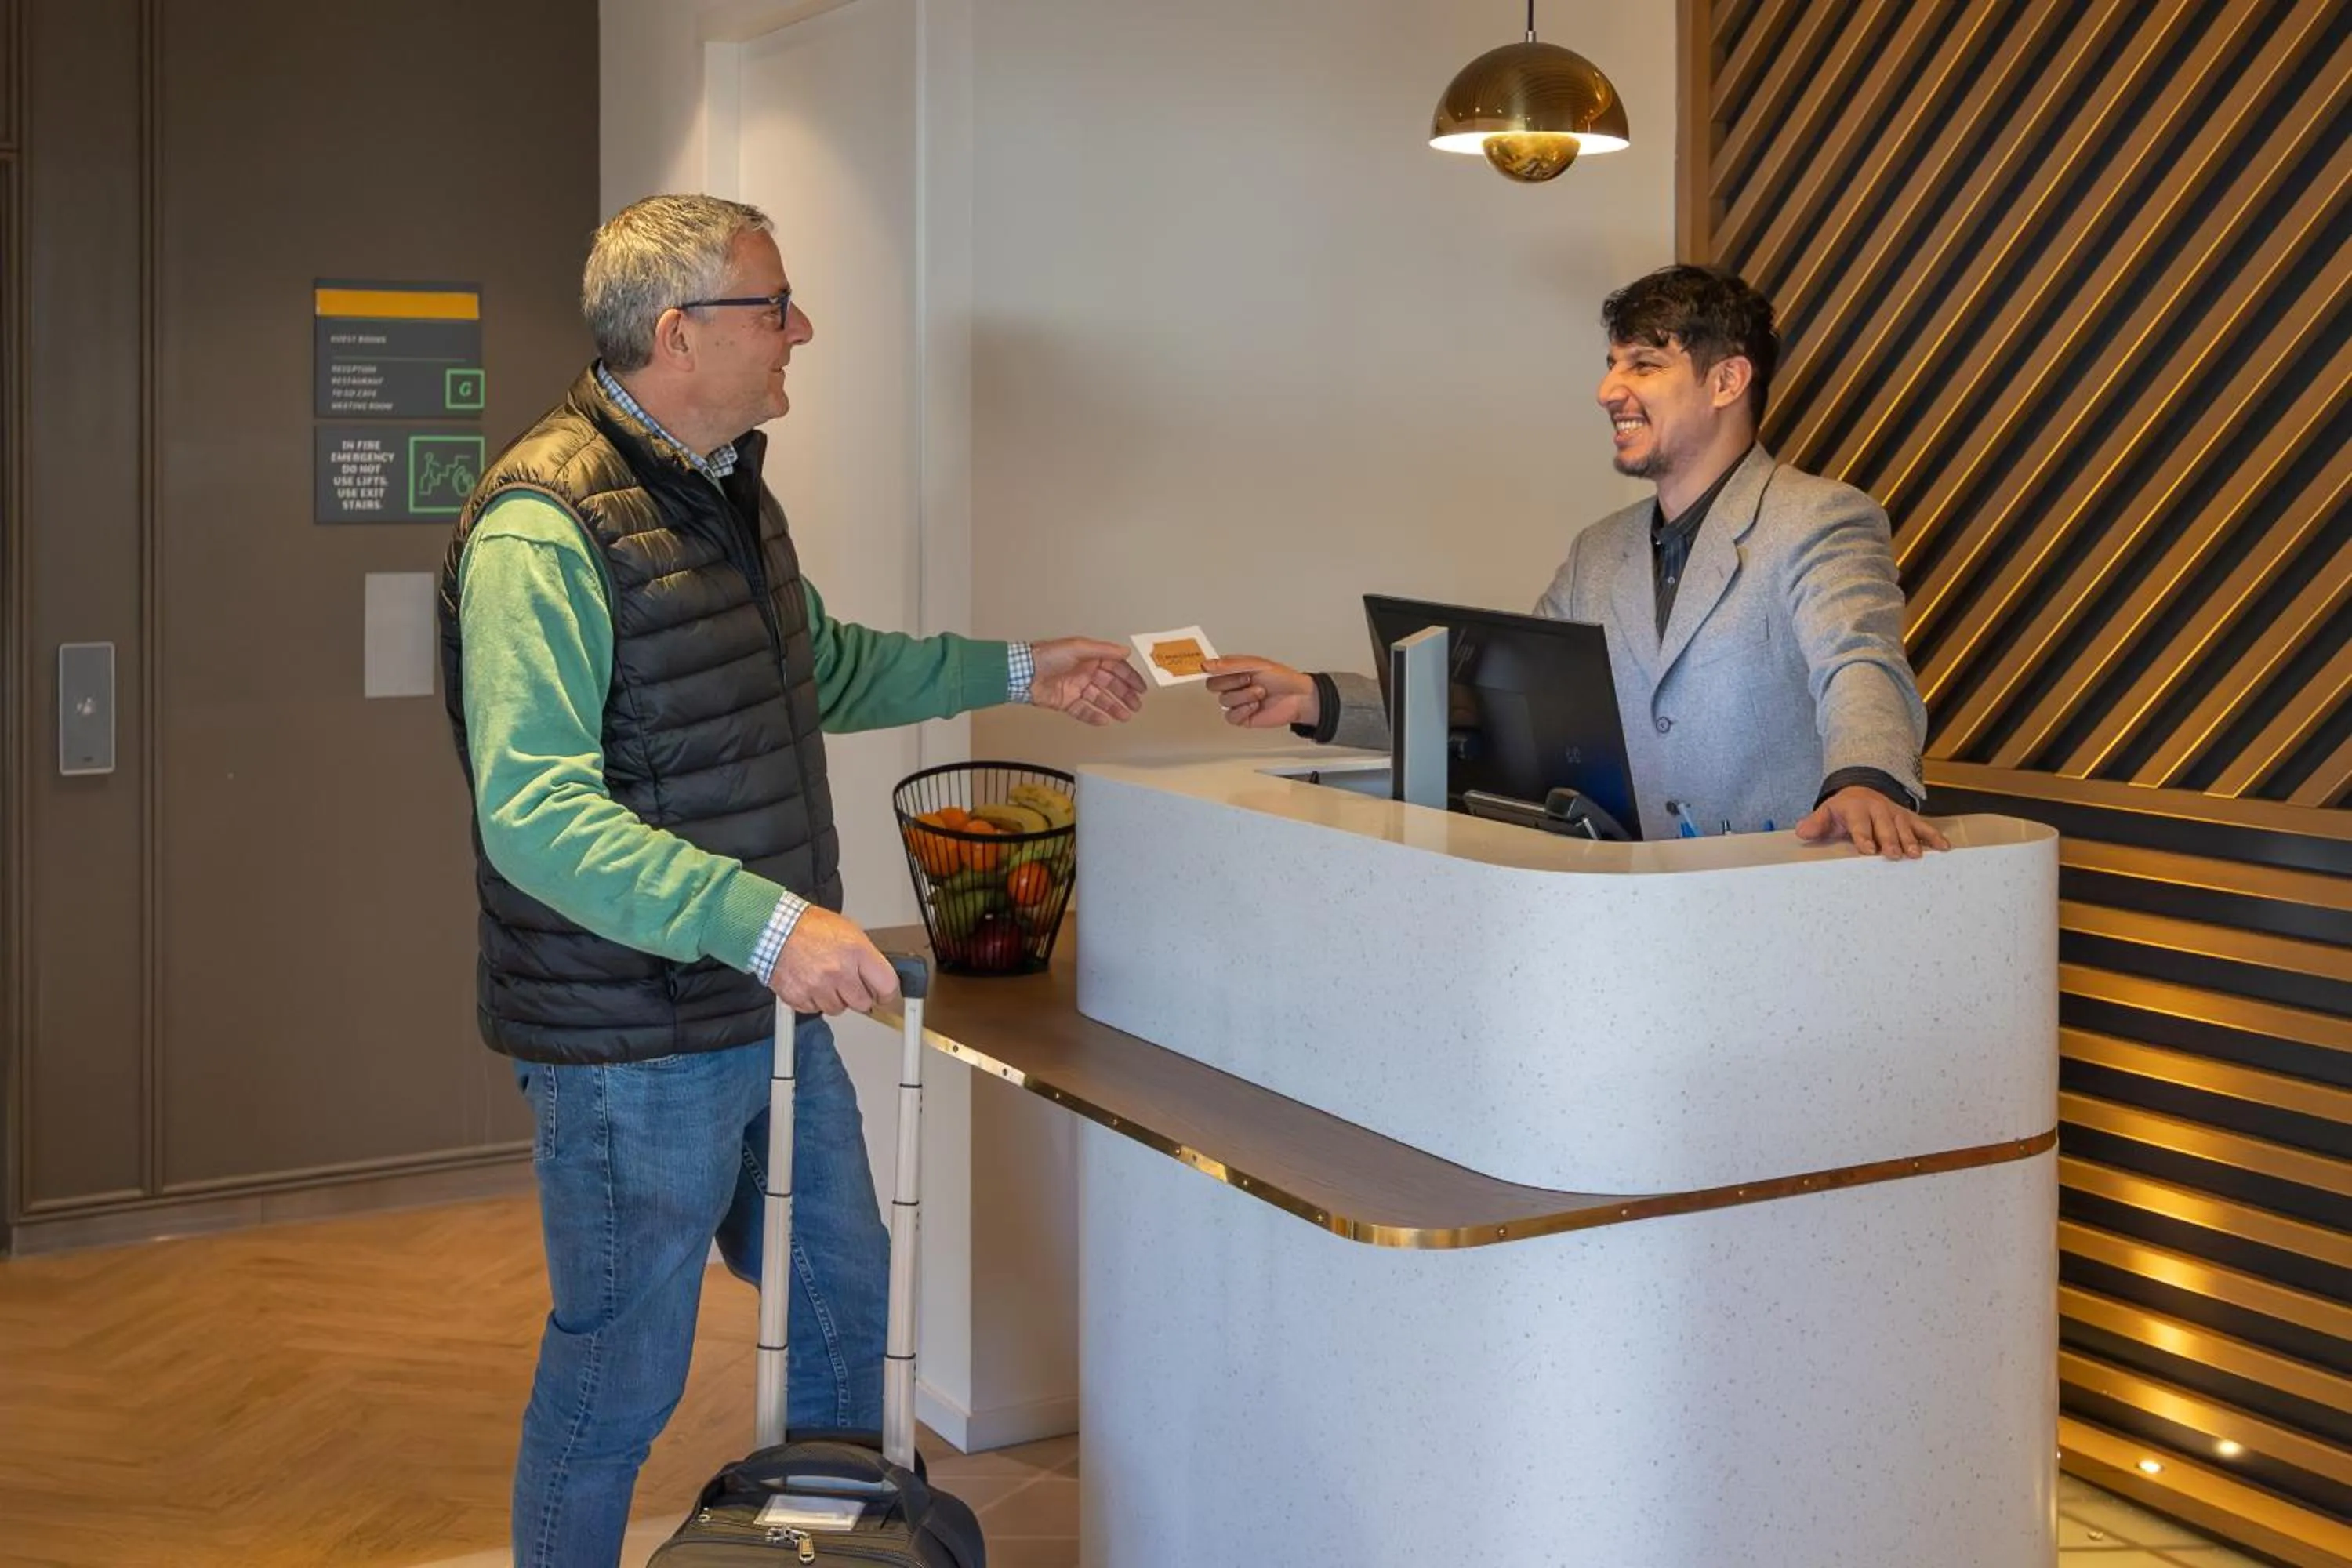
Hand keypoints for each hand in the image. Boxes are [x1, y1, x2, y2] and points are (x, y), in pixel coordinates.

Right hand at [769, 907, 901, 1015]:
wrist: (775, 930)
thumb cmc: (810, 927)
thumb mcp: (849, 931)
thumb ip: (866, 956)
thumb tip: (877, 974)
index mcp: (857, 952)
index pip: (887, 986)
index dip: (886, 993)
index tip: (882, 994)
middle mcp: (839, 971)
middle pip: (863, 1004)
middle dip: (858, 996)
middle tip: (849, 984)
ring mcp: (819, 986)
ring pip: (838, 1009)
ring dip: (834, 999)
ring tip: (825, 979)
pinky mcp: (800, 997)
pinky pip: (815, 1010)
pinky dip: (814, 1000)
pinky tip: (811, 982)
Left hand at [1028, 638, 1145, 725]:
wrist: (1022, 673)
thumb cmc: (1045, 656)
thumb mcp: (1077, 647)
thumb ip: (1103, 650)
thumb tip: (1124, 651)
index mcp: (1088, 657)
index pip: (1115, 667)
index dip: (1129, 677)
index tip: (1140, 688)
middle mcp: (1083, 672)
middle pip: (1110, 685)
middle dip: (1124, 695)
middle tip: (1136, 705)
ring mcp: (1075, 687)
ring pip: (1099, 699)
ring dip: (1113, 707)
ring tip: (1125, 716)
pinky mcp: (1066, 702)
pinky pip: (1083, 711)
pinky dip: (1094, 716)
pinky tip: (1105, 721)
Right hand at [1202, 656, 1317, 728]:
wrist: (1298, 698)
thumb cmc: (1282, 679)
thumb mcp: (1256, 664)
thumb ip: (1229, 665)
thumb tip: (1206, 664)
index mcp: (1234, 670)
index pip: (1212, 669)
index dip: (1209, 669)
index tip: (1207, 669)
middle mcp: (1234, 685)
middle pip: (1213, 685)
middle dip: (1232, 682)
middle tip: (1248, 679)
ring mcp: (1237, 702)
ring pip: (1224, 700)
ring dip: (1244, 695)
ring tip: (1260, 693)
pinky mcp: (1242, 718)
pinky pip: (1230, 716)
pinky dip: (1243, 710)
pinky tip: (1255, 706)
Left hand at [1794, 786, 1950, 859]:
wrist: (1861, 791)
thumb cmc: (1843, 811)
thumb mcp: (1827, 814)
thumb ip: (1816, 824)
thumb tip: (1802, 832)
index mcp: (1856, 809)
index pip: (1860, 824)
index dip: (1864, 837)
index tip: (1868, 850)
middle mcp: (1878, 810)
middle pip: (1884, 827)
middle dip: (1889, 841)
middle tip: (1894, 855)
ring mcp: (1895, 814)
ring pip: (1904, 828)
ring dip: (1911, 841)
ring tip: (1916, 855)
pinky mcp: (1908, 818)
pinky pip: (1923, 827)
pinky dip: (1934, 836)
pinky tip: (1944, 848)